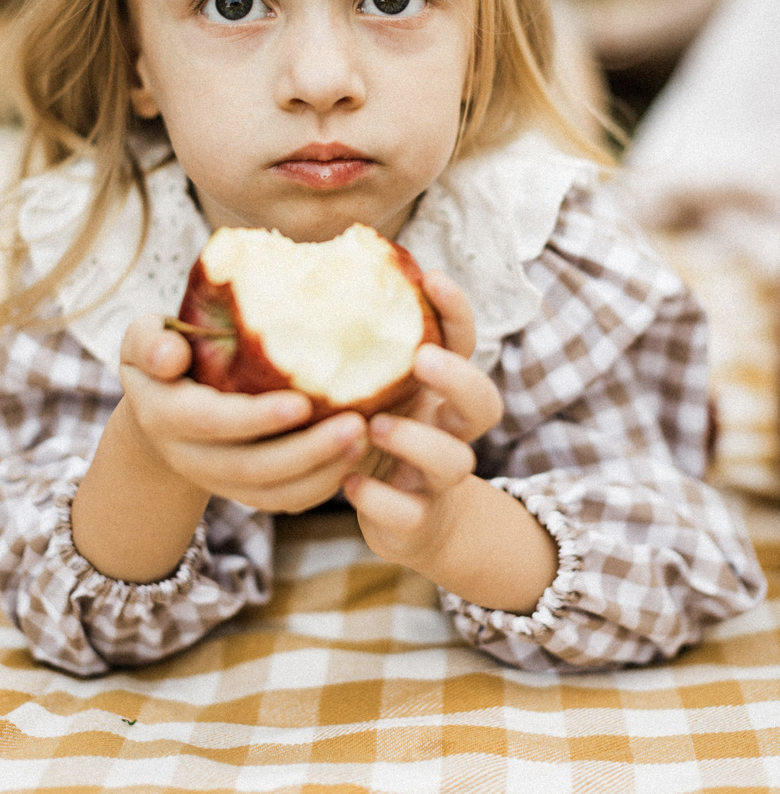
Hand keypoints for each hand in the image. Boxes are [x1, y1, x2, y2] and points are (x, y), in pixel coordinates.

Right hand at [119, 315, 371, 513]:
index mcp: (166, 416)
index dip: (256, 419)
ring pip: (274, 493)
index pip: (212, 423)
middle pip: (253, 468)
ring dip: (324, 472)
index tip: (303, 402)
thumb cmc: (164, 357)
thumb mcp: (143, 341)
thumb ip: (149, 343)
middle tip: (358, 424)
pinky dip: (322, 485)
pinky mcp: (245, 490)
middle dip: (308, 451)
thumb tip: (170, 356)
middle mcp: (192, 457)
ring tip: (366, 438)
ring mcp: (220, 480)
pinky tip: (356, 455)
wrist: (161, 408)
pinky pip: (286, 500)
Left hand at [344, 269, 502, 569]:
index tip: (432, 277)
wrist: (411, 523)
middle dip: (458, 378)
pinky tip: (350, 483)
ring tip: (376, 426)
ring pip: (454, 462)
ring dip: (418, 441)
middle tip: (421, 359)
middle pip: (484, 403)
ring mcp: (437, 479)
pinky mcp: (416, 521)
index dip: (457, 311)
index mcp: (441, 392)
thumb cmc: (381, 435)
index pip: (464, 344)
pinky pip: (410, 513)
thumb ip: (358, 349)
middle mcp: (450, 431)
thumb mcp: (374, 390)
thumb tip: (309, 270)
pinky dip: (380, 499)